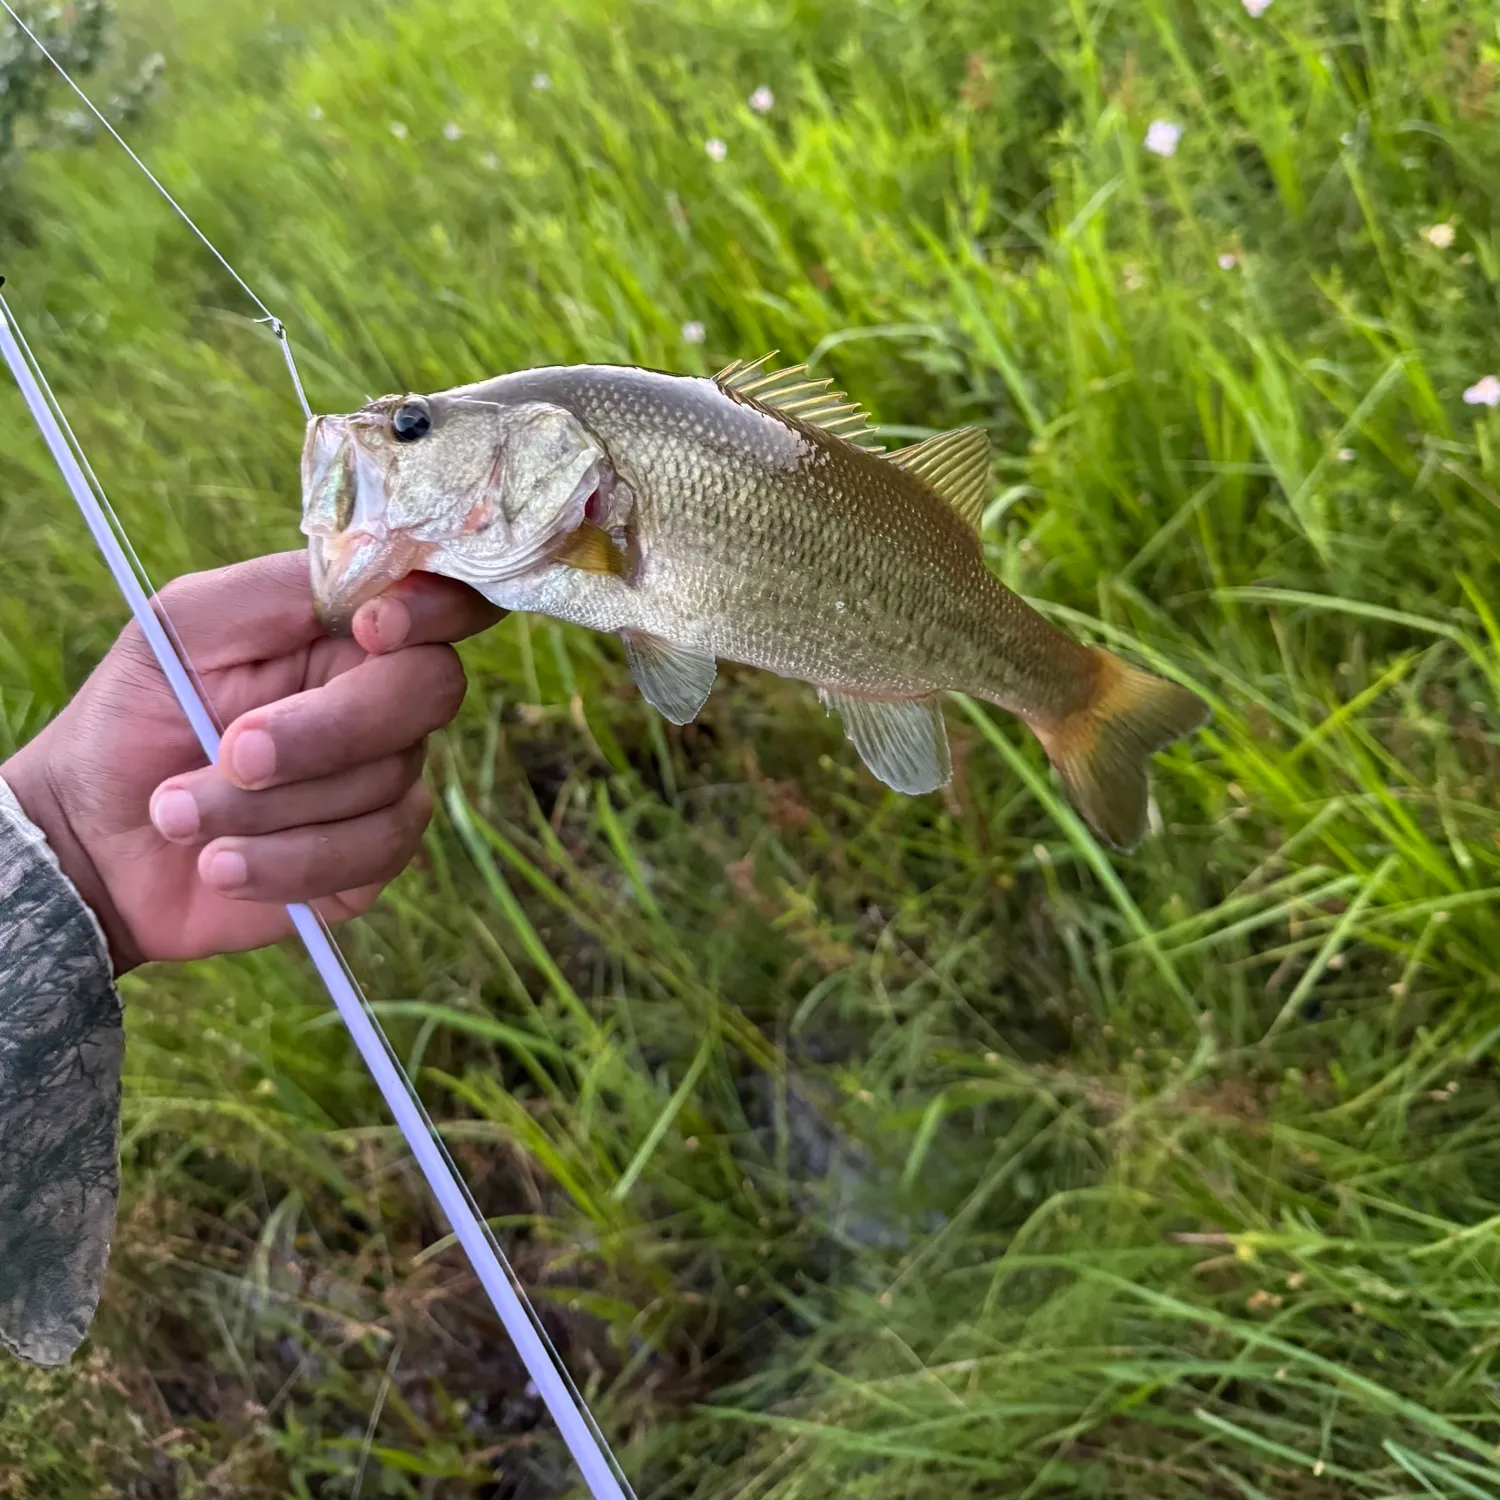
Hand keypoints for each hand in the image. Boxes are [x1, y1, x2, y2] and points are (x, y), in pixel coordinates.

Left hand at [0, 551, 502, 972]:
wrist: (93, 843)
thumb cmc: (135, 718)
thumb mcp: (181, 628)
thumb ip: (273, 593)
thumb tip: (370, 600)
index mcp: (347, 631)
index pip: (443, 601)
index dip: (434, 608)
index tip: (370, 630)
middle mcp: (382, 700)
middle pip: (428, 692)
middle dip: (328, 729)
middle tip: (234, 754)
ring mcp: (385, 781)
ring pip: (386, 784)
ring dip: (269, 808)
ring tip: (180, 817)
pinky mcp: (372, 857)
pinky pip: (371, 853)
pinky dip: (286, 861)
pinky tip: (221, 864)